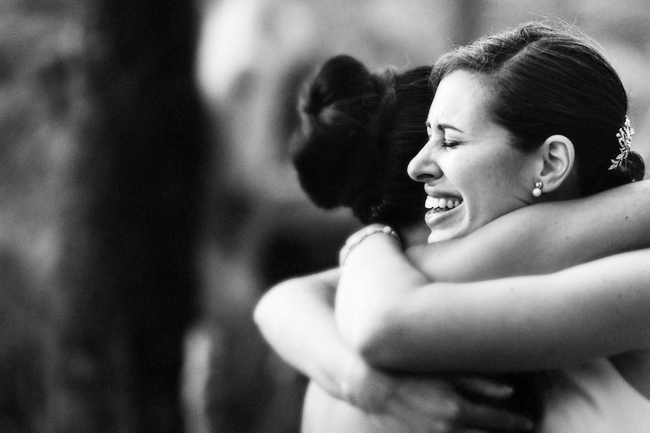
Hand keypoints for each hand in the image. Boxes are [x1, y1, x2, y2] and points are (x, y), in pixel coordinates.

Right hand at [346, 361, 534, 432]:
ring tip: (494, 431)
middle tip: (520, 429)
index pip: (496, 421)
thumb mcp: (446, 374)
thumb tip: (510, 390)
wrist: (375, 390)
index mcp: (457, 409)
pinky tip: (469, 430)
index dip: (515, 423)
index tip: (528, 423)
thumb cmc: (412, 375)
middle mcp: (448, 428)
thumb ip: (479, 382)